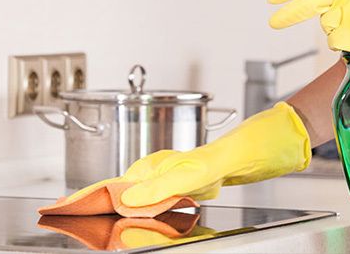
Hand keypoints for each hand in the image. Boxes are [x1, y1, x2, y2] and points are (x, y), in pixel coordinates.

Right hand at [69, 102, 311, 206]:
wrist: (284, 137)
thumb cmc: (256, 143)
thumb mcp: (212, 166)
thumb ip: (172, 182)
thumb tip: (132, 198)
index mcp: (166, 163)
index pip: (117, 183)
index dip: (89, 194)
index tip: (64, 204)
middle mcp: (170, 167)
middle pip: (122, 188)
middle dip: (94, 200)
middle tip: (66, 210)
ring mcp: (183, 175)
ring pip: (140, 193)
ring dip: (116, 204)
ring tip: (91, 211)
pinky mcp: (198, 183)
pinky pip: (163, 197)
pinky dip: (145, 207)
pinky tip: (142, 212)